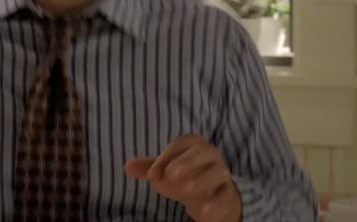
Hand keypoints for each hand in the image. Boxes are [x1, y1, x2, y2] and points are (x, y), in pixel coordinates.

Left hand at [125, 134, 241, 221]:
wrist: (212, 196)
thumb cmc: (186, 177)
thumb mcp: (166, 171)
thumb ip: (149, 168)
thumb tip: (128, 166)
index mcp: (194, 145)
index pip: (181, 144)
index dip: (165, 157)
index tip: (150, 175)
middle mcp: (211, 156)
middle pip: (204, 152)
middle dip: (187, 162)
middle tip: (171, 175)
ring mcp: (222, 174)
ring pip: (217, 173)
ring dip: (201, 181)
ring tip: (185, 191)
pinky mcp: (228, 194)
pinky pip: (225, 195)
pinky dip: (216, 202)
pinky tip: (203, 210)